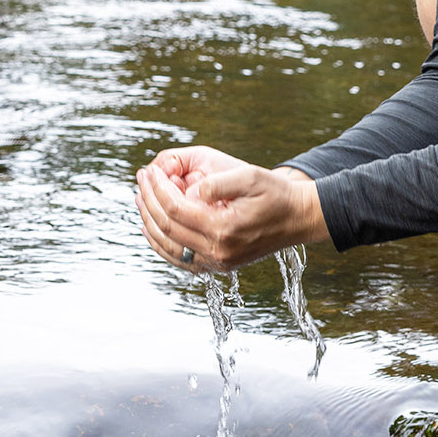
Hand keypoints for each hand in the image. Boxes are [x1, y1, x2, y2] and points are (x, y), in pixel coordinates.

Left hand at [133, 147, 328, 272]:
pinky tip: (152, 225)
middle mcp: (217, 252)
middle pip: (167, 228)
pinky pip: (179, 257)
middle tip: (140, 180)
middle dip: (148, 202)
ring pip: (168, 246)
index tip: (149, 171)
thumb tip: (191, 191)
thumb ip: (218, 183)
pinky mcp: (218, 265)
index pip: (175, 209)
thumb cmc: (276, 194)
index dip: (157, 189)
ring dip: (149, 222)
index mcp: (223, 230)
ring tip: (140, 198)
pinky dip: (161, 242)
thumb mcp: (250, 177)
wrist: (298, 218)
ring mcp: (217, 262)